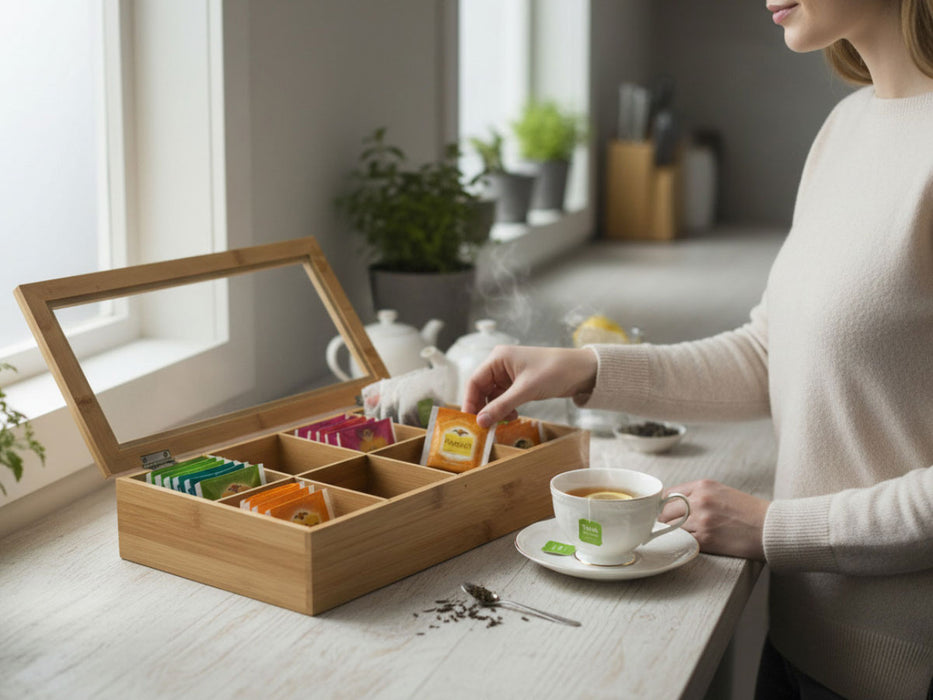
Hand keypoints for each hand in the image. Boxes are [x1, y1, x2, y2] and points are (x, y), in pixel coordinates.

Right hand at [462, 346, 597, 428]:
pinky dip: (505, 408)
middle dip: (483, 408)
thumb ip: (501, 406)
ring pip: (493, 396)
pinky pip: (504, 397)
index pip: (474, 381)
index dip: (470, 402)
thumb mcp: (525, 390)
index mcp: (498, 358)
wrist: (581, 370)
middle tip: (484, 427)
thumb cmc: (554, 371)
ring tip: (503, 421)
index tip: (469, 421)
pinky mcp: (519, 383)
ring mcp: (510, 374)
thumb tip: (480, 422)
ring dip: (495, 410)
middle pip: (481, 389)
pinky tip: (513, 416)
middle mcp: (501, 364)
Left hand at [659, 480, 768, 559]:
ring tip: (672, 538)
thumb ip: (696, 495)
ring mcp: (702, 520)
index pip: (666, 494)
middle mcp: (699, 500)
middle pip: (663, 511)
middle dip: (660, 521)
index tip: (656, 514)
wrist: (771, 527)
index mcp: (702, 486)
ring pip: (670, 527)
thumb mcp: (721, 492)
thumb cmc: (748, 511)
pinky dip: (682, 543)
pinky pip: (683, 541)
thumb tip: (670, 504)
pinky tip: (687, 545)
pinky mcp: (706, 539)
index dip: (659, 506)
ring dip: (669, 534)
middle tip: (659, 529)